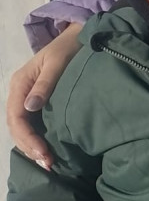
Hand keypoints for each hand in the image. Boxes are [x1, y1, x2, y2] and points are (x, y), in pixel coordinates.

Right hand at [6, 23, 81, 169]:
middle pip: (17, 126)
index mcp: (20, 83)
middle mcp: (20, 92)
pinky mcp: (39, 102)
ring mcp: (28, 98)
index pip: (16, 116)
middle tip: (48, 164)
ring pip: (23, 128)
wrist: (79, 36)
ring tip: (48, 163)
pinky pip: (32, 124)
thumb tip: (30, 107)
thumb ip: (45, 84)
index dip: (27, 137)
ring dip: (32, 146)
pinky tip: (47, 151)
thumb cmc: (69, 47)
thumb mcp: (57, 62)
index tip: (43, 152)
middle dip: (29, 147)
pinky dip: (37, 139)